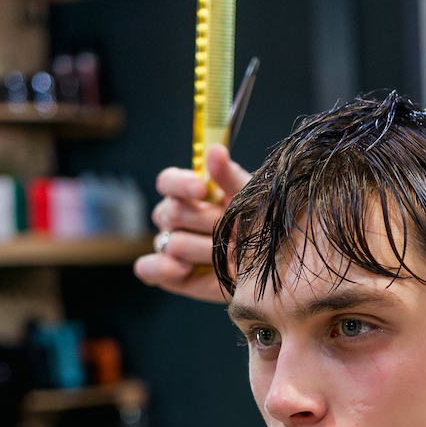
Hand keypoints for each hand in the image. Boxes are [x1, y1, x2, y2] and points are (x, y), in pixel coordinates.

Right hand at [134, 144, 251, 301]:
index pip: (168, 181)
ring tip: (228, 256)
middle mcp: (178, 218)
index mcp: (194, 194)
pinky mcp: (172, 275)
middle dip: (203, 223)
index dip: (180, 183)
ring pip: (168, 242)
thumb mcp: (254, 201)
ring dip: (202, 250)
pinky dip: (164, 268)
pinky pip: (148, 268)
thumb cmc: (263, 229)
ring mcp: (173, 246)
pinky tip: (186, 268)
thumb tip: (215, 150)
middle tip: (231, 231)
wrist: (277, 269)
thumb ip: (232, 177)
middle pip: (168, 212)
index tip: (202, 188)